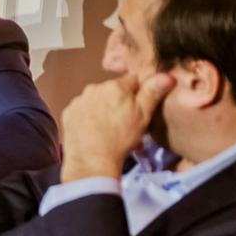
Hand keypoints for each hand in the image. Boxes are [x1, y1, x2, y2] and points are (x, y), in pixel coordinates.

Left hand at [60, 71, 174, 182]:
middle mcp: (94, 88)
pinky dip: (88, 116)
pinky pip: (82, 110)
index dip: (139, 92)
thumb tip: (166, 75)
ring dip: (104, 108)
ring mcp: (79, 100)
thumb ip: (153, 92)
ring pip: (97, 99)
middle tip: (126, 121)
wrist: (92, 159)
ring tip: (110, 128)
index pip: (133, 80)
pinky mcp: (69, 112)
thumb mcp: (143, 115)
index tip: (140, 106)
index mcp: (115, 86)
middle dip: (120, 101)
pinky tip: (95, 129)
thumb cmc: (120, 138)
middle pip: (113, 90)